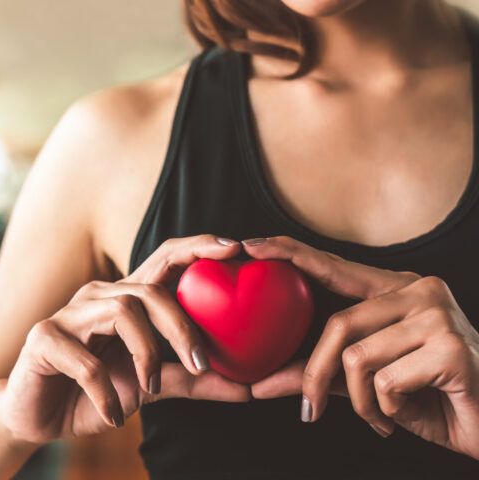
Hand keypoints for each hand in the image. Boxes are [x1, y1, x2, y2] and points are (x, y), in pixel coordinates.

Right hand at [0, 235, 250, 443]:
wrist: (37, 418)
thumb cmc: (94, 394)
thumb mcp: (149, 388)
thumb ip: (191, 380)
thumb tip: (247, 388)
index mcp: (125, 301)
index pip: (164, 261)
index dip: (197, 248)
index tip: (236, 249)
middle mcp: (98, 297)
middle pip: (149, 289)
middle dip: (181, 325)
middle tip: (202, 364)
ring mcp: (69, 314)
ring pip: (122, 312)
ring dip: (145, 355)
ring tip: (150, 390)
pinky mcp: (44, 339)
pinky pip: (86, 361)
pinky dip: (106, 393)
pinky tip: (112, 416)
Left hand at [244, 236, 478, 459]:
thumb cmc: (431, 399)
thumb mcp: (368, 383)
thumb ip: (321, 374)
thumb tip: (258, 384)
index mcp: (397, 290)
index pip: (335, 267)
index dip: (292, 253)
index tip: (250, 244)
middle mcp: (419, 291)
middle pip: (338, 324)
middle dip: (315, 373)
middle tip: (309, 409)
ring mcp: (438, 315)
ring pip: (358, 356)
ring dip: (359, 401)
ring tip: (381, 415)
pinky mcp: (451, 346)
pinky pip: (385, 381)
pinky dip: (385, 410)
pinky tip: (407, 414)